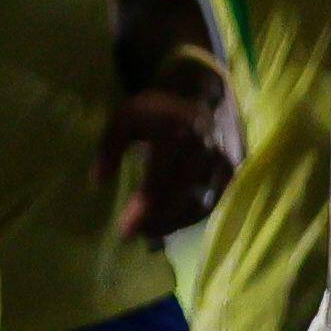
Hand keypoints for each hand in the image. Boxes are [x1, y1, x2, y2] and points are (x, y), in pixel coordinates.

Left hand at [105, 78, 235, 239]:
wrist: (201, 95)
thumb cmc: (158, 110)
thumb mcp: (126, 117)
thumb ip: (110, 147)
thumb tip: (99, 181)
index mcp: (176, 134)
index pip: (158, 182)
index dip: (142, 211)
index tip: (125, 231)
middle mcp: (202, 151)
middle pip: (180, 199)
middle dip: (157, 222)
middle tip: (137, 234)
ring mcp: (221, 163)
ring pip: (199, 205)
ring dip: (174, 223)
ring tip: (152, 231)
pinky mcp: (231, 172)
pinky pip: (212, 202)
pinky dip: (191, 216)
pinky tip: (172, 221)